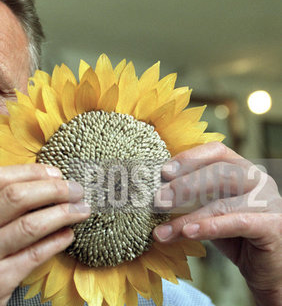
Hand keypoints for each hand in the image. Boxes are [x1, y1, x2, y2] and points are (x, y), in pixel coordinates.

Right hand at [0, 164, 89, 305]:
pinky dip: (56, 242)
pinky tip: (68, 235)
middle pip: (16, 197)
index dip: (31, 172)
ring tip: (81, 210)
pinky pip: (34, 256)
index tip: (54, 172)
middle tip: (76, 189)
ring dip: (63, 213)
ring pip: (30, 225)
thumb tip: (31, 184)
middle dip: (53, 189)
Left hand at [153, 142, 281, 305]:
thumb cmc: (235, 235)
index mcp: (242, 168)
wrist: (268, 268)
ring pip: (222, 204)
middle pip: (220, 172)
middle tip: (157, 200)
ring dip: (186, 218)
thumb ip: (188, 200)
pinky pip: (237, 223)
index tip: (163, 172)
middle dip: (184, 186)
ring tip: (162, 231)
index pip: (216, 152)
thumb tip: (151, 196)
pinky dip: (210, 227)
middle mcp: (258, 180)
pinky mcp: (273, 227)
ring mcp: (269, 203)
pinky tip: (188, 233)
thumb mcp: (208, 211)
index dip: (189, 158)